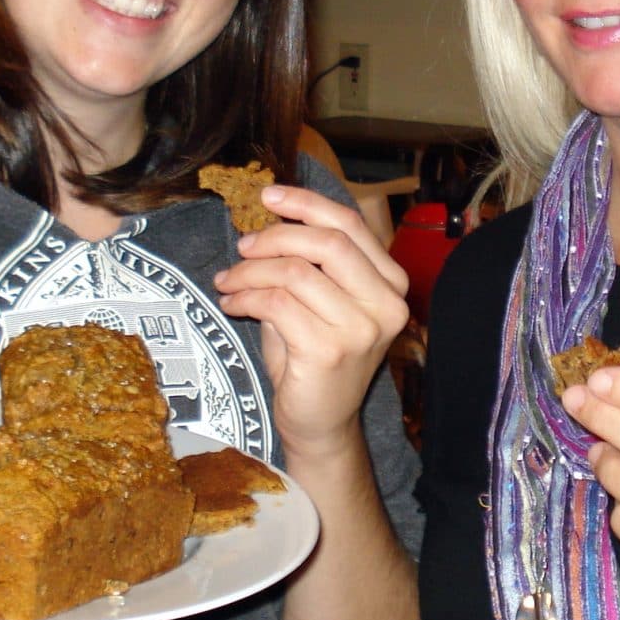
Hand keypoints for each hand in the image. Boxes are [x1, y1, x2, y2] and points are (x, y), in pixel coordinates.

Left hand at [212, 184, 409, 456]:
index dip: (306, 203)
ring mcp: (361, 329)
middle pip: (327, 242)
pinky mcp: (329, 351)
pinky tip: (232, 303)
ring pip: (295, 272)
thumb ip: (310, 261)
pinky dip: (246, 297)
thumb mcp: (320, 300)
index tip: (268, 195)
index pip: (350, 225)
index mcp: (390, 283)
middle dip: (276, 236)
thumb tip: (272, 216)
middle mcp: (386, 304)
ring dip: (251, 271)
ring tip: (228, 280)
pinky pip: (276, 304)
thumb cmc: (314, 358)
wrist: (321, 424)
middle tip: (243, 246)